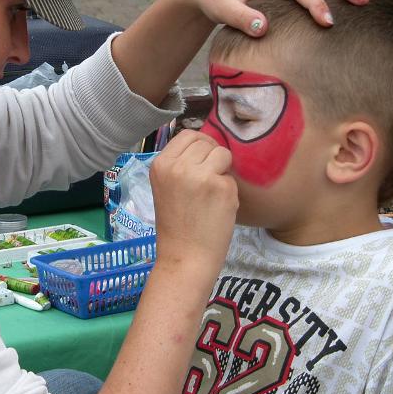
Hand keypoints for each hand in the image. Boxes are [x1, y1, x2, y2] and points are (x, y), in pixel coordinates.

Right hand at [149, 130, 237, 276]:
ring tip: (212, 194)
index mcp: (160, 164)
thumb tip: (205, 144)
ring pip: (223, 154)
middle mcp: (178, 166)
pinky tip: (218, 208)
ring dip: (223, 171)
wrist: (185, 258)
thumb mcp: (166, 187)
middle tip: (208, 182)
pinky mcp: (222, 187)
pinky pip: (232, 177)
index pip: (187, 135)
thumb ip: (180, 165)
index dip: (199, 146)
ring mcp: (201, 175)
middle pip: (206, 142)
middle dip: (212, 158)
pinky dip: (229, 191)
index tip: (202, 163)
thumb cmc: (176, 226)